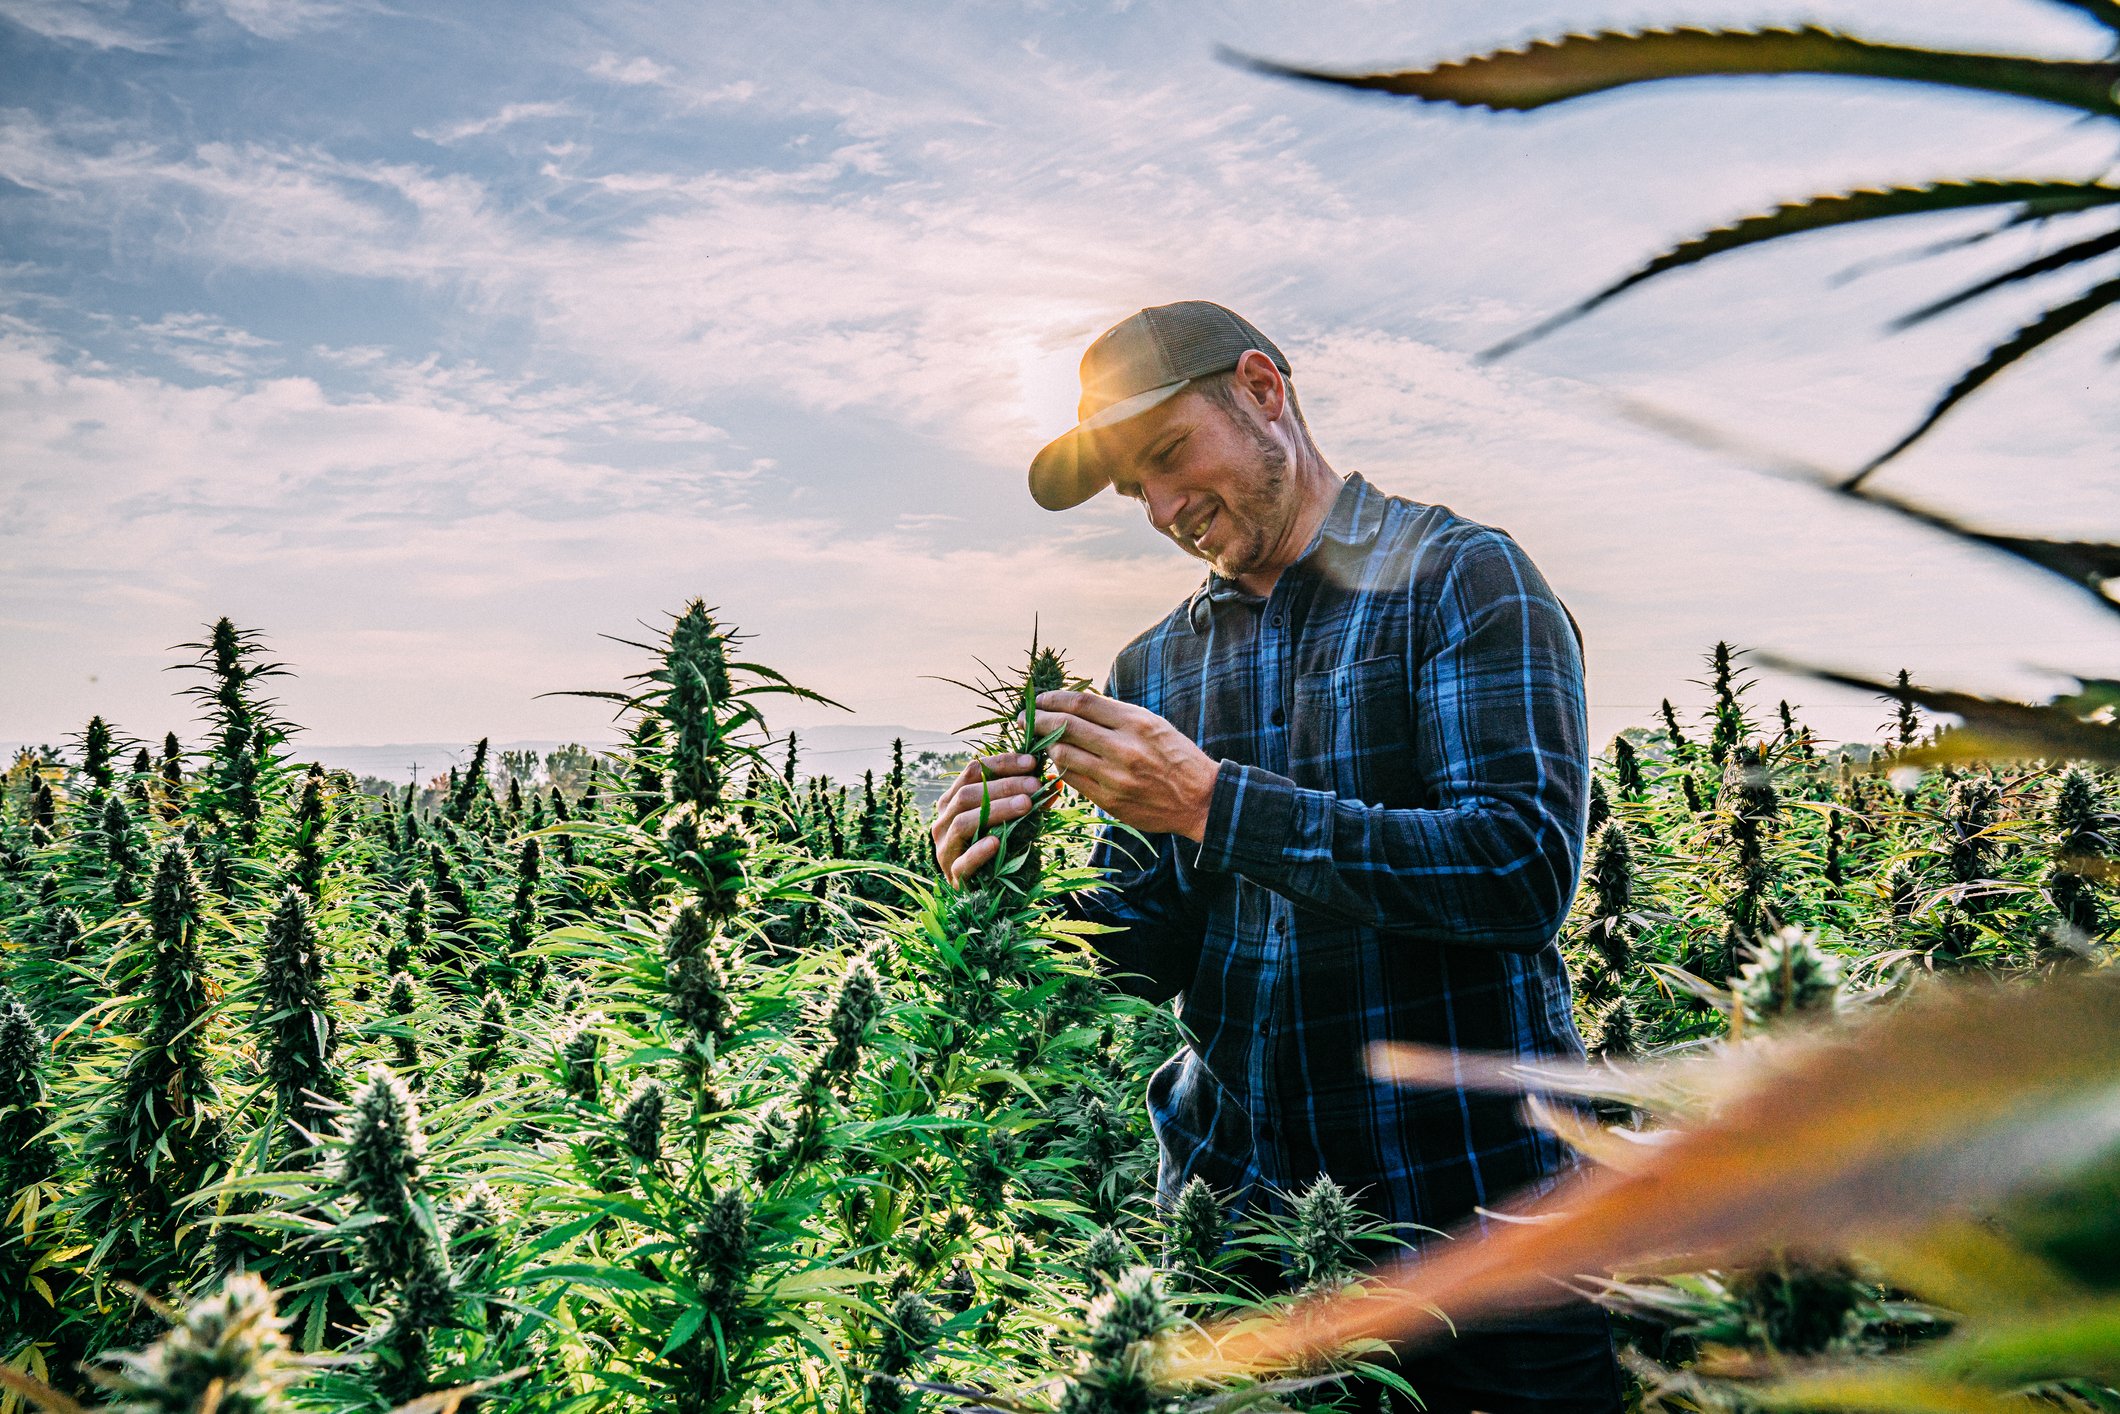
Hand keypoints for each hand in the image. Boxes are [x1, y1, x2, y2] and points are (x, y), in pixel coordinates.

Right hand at [930, 751, 1044, 885]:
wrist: (991, 892)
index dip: (1002, 763)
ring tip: (1026, 805)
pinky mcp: (954, 876)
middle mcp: (944, 821)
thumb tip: (1056, 780)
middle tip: (1035, 785)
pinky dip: (978, 851)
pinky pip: (963, 862)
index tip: (1032, 763)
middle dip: (1004, 786)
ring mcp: (945, 849)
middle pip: (968, 794)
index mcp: (954, 801)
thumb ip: (1030, 800)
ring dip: (997, 810)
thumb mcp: (1014, 819)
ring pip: (963, 822)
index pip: (973, 771)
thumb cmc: (1001, 847)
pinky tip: (997, 842)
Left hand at [1032, 690, 1217, 841]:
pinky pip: (1072, 781)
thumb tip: (1075, 706)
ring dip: (1045, 746)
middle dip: (1038, 720)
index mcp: (1136, 723)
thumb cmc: (1176, 756)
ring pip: (1063, 756)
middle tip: (1024, 719)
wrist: (1200, 799)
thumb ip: (1115, 715)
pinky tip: (1058, 763)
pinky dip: (1060, 769)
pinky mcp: (1110, 801)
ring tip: (1039, 741)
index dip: (1054, 699)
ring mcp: (1115, 777)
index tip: (1040, 699)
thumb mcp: (1152, 724)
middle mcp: (1124, 748)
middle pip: (1066, 727)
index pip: (1082, 703)